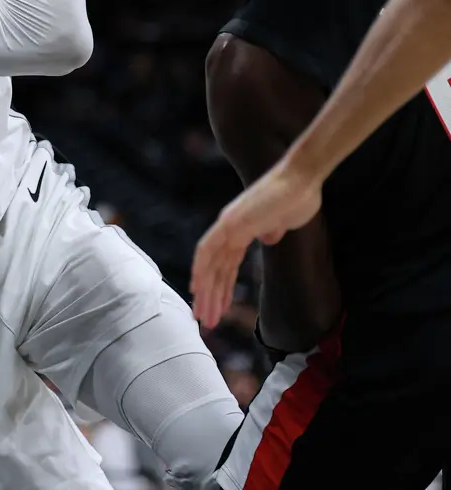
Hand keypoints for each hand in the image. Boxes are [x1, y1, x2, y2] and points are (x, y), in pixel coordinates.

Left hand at [190, 157, 322, 329]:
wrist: (302, 179)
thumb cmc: (297, 198)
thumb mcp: (282, 222)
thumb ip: (271, 229)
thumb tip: (267, 238)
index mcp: (239, 228)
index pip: (224, 264)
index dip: (220, 286)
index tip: (217, 307)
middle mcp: (228, 227)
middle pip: (213, 268)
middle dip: (210, 297)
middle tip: (206, 321)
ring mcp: (228, 224)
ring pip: (209, 264)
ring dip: (206, 292)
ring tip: (205, 317)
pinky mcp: (231, 222)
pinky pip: (210, 249)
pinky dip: (201, 269)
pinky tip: (198, 288)